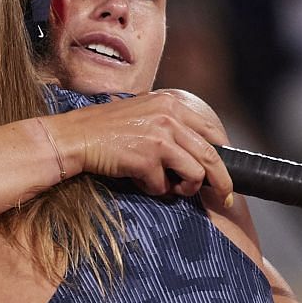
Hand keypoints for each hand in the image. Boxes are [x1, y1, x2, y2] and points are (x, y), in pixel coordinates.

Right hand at [42, 90, 233, 200]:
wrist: (76, 137)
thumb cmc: (108, 129)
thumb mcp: (146, 113)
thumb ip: (172, 125)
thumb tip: (198, 152)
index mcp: (173, 104)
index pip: (212, 131)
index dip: (224, 155)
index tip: (225, 173)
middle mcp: (170, 117)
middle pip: (212, 156)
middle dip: (222, 182)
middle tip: (224, 198)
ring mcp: (159, 137)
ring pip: (195, 174)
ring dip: (184, 188)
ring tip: (168, 187)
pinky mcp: (146, 158)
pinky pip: (163, 186)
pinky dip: (153, 189)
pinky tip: (139, 180)